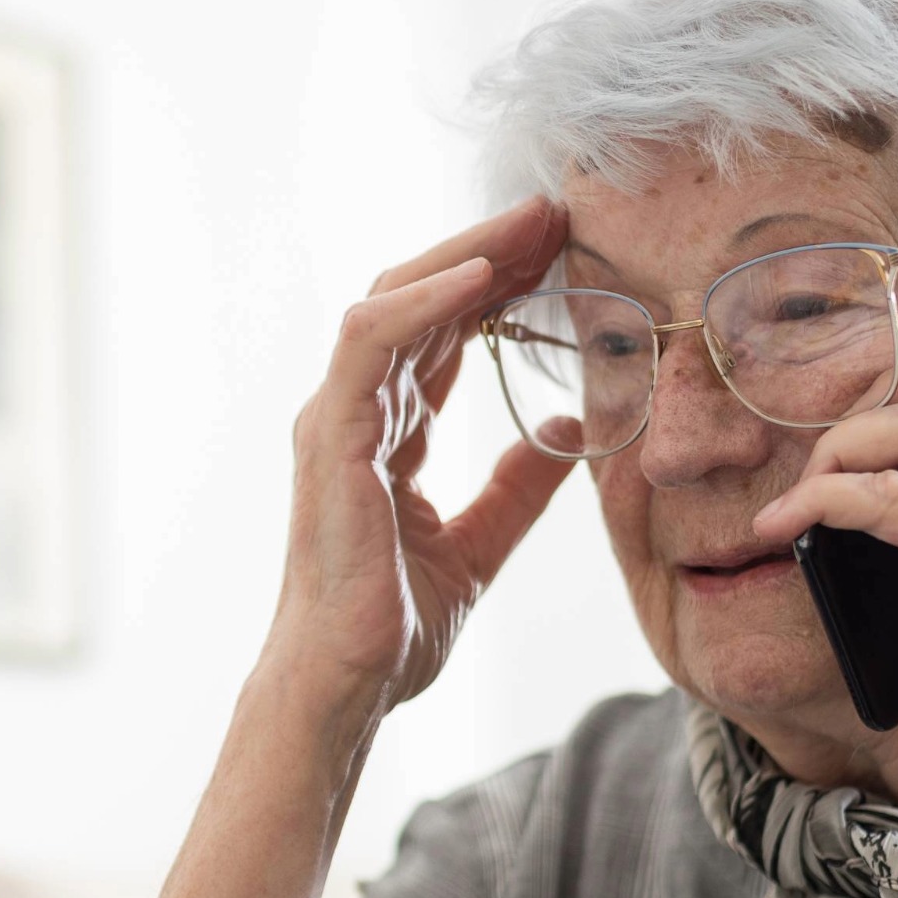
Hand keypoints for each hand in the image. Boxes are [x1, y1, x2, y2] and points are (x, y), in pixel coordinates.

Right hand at [266, 198, 575, 718]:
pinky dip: (424, 301)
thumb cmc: (391, 628)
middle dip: (489, 251)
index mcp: (386, 436)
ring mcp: (337, 418)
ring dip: (464, 255)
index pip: (445, 335)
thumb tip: (566, 432)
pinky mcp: (330, 434)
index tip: (563, 251)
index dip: (501, 288)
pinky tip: (482, 275)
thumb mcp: (479, 545)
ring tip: (531, 222)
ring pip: (393, 299)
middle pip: (421, 300)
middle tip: (557, 212)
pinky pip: (371, 340)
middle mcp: (355, 413)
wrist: (349, 685)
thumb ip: (517, 488)